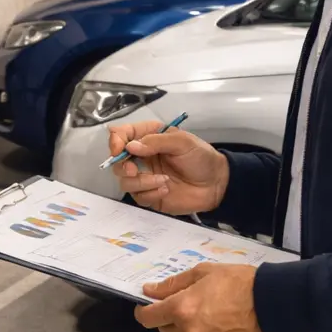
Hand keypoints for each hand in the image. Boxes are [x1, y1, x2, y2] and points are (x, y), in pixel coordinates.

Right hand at [107, 121, 228, 214]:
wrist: (216, 184)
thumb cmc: (201, 157)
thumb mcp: (182, 142)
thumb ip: (156, 142)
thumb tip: (130, 147)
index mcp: (148, 137)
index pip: (122, 134)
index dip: (115, 140)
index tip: (118, 150)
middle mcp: (142, 156)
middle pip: (117, 160)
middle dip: (123, 166)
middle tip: (135, 170)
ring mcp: (144, 176)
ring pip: (125, 181)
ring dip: (141, 182)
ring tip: (164, 181)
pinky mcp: (149, 194)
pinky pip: (138, 196)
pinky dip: (150, 193)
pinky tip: (166, 189)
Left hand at [133, 263, 266, 331]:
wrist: (273, 304)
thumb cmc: (240, 283)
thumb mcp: (203, 273)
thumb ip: (172, 284)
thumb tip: (150, 291)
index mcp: (181, 309)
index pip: (148, 318)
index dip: (144, 312)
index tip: (147, 306)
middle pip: (166, 330)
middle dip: (171, 318)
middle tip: (189, 303)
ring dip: (192, 328)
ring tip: (213, 313)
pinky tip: (224, 326)